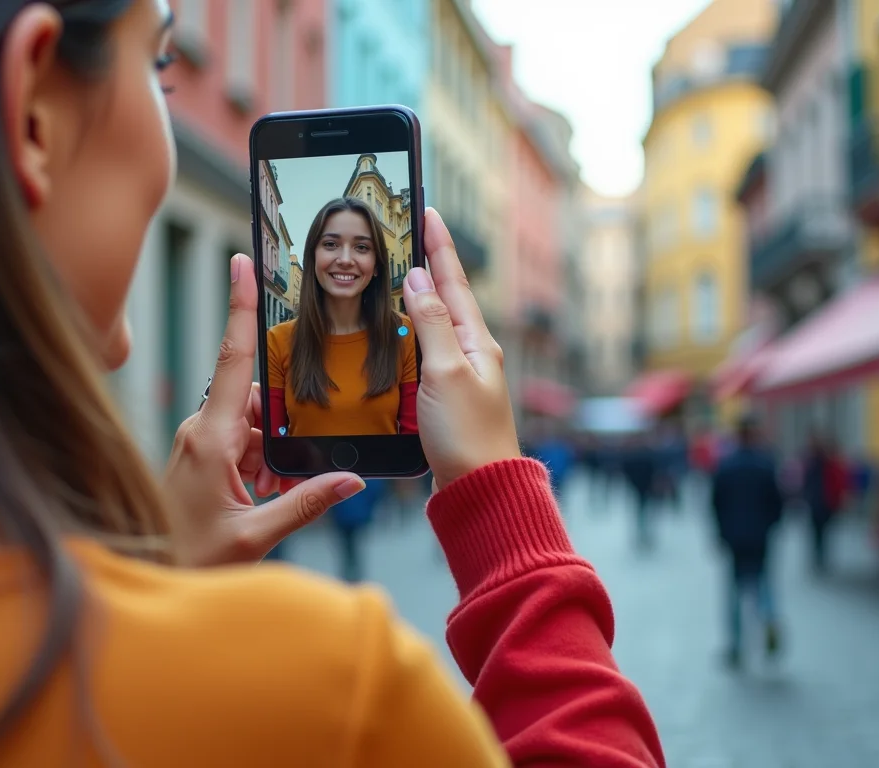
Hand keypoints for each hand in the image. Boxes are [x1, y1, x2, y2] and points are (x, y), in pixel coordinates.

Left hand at [164, 254, 366, 566]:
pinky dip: (260, 463)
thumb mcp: (254, 536)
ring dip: (272, 453)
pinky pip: (240, 441)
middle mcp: (199, 430)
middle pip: (257, 398)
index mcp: (210, 439)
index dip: (240, 307)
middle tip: (282, 477)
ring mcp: (196, 442)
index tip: (243, 263)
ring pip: (251, 423)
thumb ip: (304, 504)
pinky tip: (262, 496)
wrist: (150, 576)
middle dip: (284, 427)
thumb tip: (350, 479)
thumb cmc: (190, 558)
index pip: (233, 358)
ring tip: (268, 497)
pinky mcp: (198, 456)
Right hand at [402, 209, 521, 490]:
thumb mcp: (446, 372)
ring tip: (398, 271)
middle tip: (410, 231)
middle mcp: (471, 352)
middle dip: (426, 263)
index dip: (438, 245)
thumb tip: (416, 281)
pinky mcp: (446, 396)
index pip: (452, 280)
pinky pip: (425, 353)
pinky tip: (398, 334)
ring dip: (415, 297)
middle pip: (444, 297)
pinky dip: (410, 335)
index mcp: (476, 340)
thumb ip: (431, 324)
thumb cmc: (468, 436)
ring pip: (433, 324)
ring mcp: (460, 374)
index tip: (428, 211)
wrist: (480, 489)